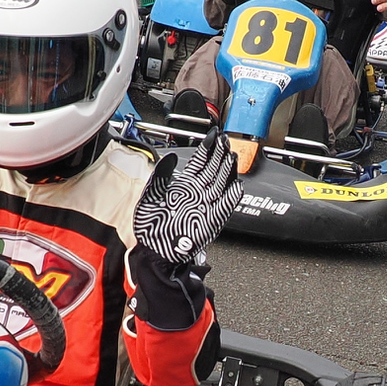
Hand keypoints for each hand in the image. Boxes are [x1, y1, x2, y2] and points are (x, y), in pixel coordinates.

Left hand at [133, 131, 242, 264]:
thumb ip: (162, 174)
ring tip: (232, 156)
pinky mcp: (211, 220)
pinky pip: (225, 206)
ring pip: (221, 184)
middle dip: (220, 154)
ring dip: (228, 170)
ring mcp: (206, 206)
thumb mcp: (151, 194)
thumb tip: (172, 157)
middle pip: (213, 169)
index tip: (213, 135)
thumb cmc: (150, 225)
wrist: (154, 250)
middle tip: (226, 140)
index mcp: (184, 186)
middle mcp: (197, 193)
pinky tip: (236, 186)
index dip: (207, 148)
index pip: (200, 162)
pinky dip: (231, 197)